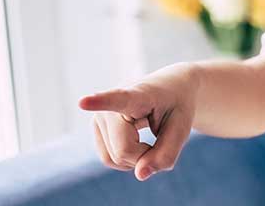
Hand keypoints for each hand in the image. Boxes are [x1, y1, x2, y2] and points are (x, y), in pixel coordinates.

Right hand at [79, 63, 199, 180]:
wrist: (170, 89)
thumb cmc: (176, 107)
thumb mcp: (182, 129)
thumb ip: (166, 154)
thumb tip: (139, 175)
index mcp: (137, 95)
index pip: (117, 100)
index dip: (100, 102)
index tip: (82, 102)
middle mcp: (111, 105)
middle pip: (124, 151)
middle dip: (145, 155)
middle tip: (160, 137)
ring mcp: (99, 116)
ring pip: (114, 159)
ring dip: (136, 158)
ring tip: (148, 136)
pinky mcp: (96, 128)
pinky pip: (109, 159)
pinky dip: (127, 158)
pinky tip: (138, 141)